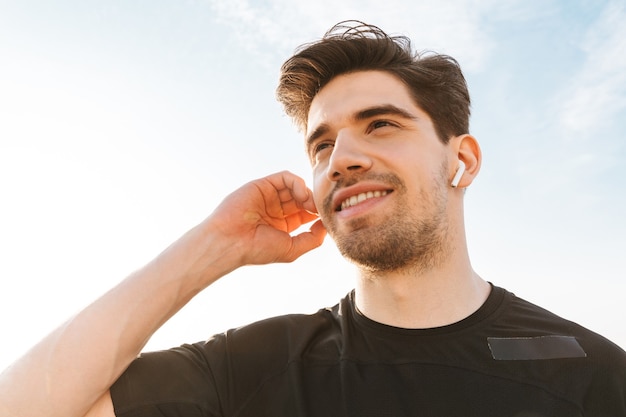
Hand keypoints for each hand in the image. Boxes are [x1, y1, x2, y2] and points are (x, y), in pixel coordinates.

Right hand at [206, 171, 326, 265]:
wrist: (230, 240)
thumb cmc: (258, 249)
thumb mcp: (292, 249)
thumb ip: (313, 239)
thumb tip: (326, 225)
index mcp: (283, 225)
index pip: (307, 214)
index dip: (318, 214)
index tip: (327, 219)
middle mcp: (276, 210)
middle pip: (304, 199)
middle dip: (314, 203)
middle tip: (321, 210)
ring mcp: (270, 196)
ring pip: (296, 187)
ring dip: (308, 194)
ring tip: (310, 204)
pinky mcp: (263, 184)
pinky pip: (286, 177)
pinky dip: (297, 183)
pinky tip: (301, 195)